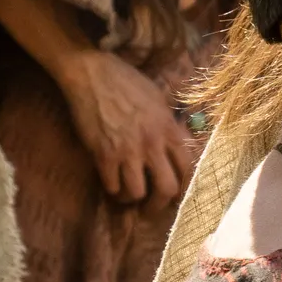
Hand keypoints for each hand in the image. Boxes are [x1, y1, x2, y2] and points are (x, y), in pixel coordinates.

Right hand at [56, 44, 194, 206]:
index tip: (179, 193)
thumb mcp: (158, 99)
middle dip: (160, 204)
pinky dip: (112, 189)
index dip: (186, 186)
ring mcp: (127, 151)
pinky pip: (112, 186)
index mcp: (168, 128)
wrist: (92, 74)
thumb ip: (169, 124)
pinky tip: (111, 184)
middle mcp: (152, 143)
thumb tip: (179, 143)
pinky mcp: (103, 155)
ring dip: (132, 198)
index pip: (188, 167)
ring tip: (128, 196)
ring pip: (137, 193)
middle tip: (152, 207)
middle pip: (167, 189)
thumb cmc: (126, 81)